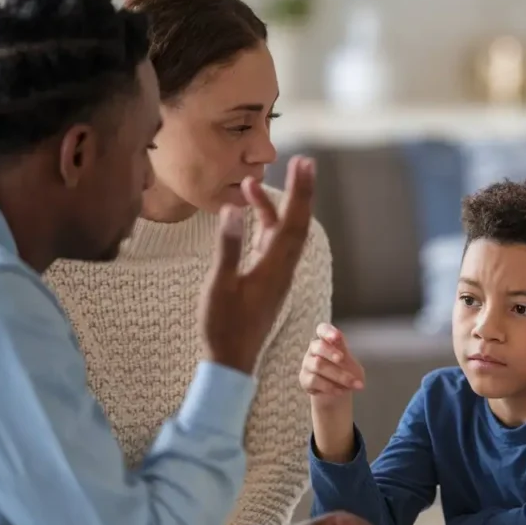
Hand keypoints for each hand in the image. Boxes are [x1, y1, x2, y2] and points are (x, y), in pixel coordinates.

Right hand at [199, 156, 314, 372]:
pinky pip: (273, 246)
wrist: (231, 361)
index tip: (305, 164)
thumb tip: (233, 209)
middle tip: (300, 162)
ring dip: (275, 208)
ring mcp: (276, 276)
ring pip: (284, 234)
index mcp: (274, 268)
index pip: (294, 222)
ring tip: (252, 184)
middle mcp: (282, 270)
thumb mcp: (220, 285)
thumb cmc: (223, 326)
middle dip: (299, 192)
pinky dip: (266, 226)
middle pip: (297, 224)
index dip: (301, 191)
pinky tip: (250, 216)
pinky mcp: (268, 282)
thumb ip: (228, 246)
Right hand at [300, 323, 364, 461]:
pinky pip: (313, 382)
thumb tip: (340, 346)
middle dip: (333, 357)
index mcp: (327, 342)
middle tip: (347, 363)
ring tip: (354, 386)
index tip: (337, 337)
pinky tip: (339, 392)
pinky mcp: (305, 382)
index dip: (327, 332)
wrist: (339, 397)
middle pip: (317, 349)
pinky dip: (328, 387)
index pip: (321, 330)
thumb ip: (346, 356)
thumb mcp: (353, 366)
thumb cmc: (348, 376)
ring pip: (315, 366)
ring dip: (336, 376)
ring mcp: (306, 366)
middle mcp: (314, 352)